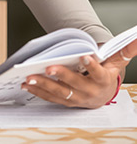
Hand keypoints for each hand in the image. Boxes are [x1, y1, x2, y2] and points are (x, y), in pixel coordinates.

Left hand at [21, 38, 136, 108]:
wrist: (103, 95)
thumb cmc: (106, 74)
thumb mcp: (116, 62)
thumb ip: (124, 50)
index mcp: (102, 80)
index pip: (98, 73)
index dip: (92, 65)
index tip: (85, 56)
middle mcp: (89, 92)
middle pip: (74, 84)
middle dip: (61, 76)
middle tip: (48, 67)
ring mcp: (76, 98)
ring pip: (59, 92)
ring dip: (43, 85)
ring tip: (29, 77)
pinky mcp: (65, 101)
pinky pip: (50, 97)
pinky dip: (38, 91)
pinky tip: (26, 84)